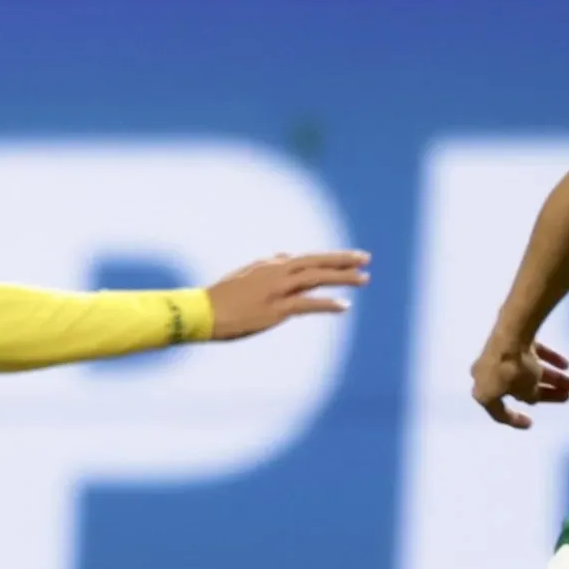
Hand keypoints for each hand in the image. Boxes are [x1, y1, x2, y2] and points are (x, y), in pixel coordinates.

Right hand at [204, 251, 370, 340]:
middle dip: (342, 260)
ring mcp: (276, 290)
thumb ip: (269, 264)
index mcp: (270, 265)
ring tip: (364, 278)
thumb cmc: (222, 297)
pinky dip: (327, 303)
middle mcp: (276, 273)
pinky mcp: (275, 309)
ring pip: (316, 279)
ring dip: (342, 278)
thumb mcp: (246, 274)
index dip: (329, 258)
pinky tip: (344, 305)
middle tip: (366, 259)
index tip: (350, 258)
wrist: (203, 312)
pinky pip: (307, 304)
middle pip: (316, 263)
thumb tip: (286, 255)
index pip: (307, 259)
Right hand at [471, 336, 568, 429]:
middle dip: (547, 394)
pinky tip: (566, 365)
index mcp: (484, 392)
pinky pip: (531, 354)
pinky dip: (548, 360)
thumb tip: (533, 395)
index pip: (499, 412)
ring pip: (529, 371)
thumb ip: (530, 396)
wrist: (512, 335)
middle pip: (521, 389)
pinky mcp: (510, 340)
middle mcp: (486, 374)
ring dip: (554, 379)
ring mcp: (498, 356)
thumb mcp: (526, 391)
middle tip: (568, 397)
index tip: (530, 423)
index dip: (515, 420)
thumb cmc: (515, 371)